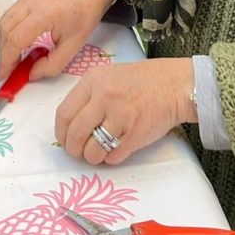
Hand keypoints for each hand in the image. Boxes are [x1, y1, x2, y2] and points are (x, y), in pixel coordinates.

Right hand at [0, 0, 116, 81]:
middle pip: (6, 29)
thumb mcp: (73, 46)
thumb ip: (52, 65)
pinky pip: (11, 14)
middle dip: (4, 53)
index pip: (16, 39)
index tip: (4, 75)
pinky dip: (9, 31)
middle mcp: (31, 1)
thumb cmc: (85, 15)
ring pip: (5, 21)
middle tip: (8, 70)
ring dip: (5, 41)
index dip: (7, 60)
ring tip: (13, 57)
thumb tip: (31, 74)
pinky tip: (19, 42)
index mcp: (45, 13)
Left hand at [55, 58, 196, 165]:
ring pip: (92, 150)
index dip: (61, 132)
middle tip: (78, 151)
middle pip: (75, 134)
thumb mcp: (107, 77)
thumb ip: (87, 96)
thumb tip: (68, 125)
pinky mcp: (134, 135)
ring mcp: (120, 116)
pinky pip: (112, 157)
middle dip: (73, 149)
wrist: (172, 84)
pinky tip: (116, 148)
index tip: (65, 139)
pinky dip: (111, 158)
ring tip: (98, 151)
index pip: (64, 113)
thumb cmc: (139, 82)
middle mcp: (104, 97)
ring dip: (92, 157)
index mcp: (93, 81)